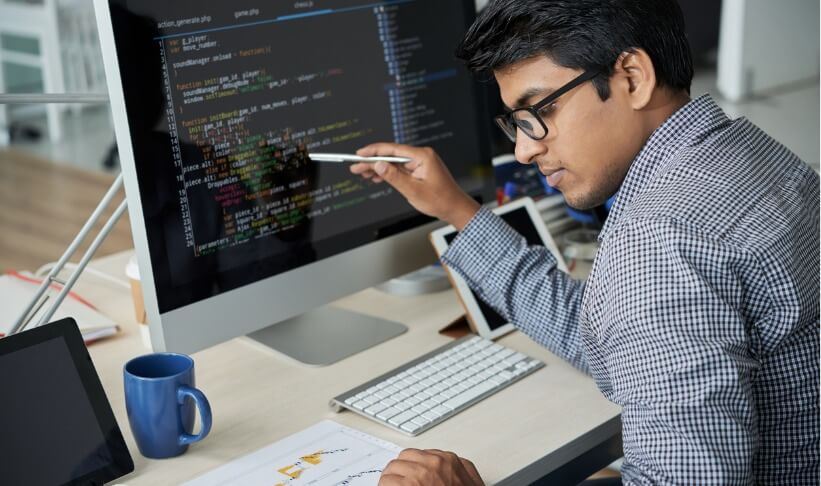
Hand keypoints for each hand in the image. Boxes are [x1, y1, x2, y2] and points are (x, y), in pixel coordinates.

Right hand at [351, 143, 479, 229]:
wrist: (454, 208)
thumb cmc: (440, 200)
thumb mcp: (413, 190)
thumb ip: (394, 177)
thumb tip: (378, 165)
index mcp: (422, 156)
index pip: (393, 150)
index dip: (374, 151)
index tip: (360, 154)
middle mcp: (421, 156)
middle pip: (391, 156)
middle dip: (372, 161)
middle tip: (356, 167)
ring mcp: (420, 163)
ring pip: (393, 163)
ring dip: (378, 168)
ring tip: (362, 173)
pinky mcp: (419, 170)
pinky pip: (400, 169)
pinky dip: (388, 173)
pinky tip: (376, 177)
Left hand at [379, 448, 483, 485]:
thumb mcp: (473, 484)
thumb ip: (465, 469)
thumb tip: (459, 464)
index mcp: (448, 461)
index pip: (419, 454)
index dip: (412, 469)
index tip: (410, 478)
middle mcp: (432, 465)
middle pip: (403, 459)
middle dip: (400, 473)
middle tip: (399, 485)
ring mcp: (418, 476)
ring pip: (391, 471)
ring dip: (390, 482)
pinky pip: (385, 483)